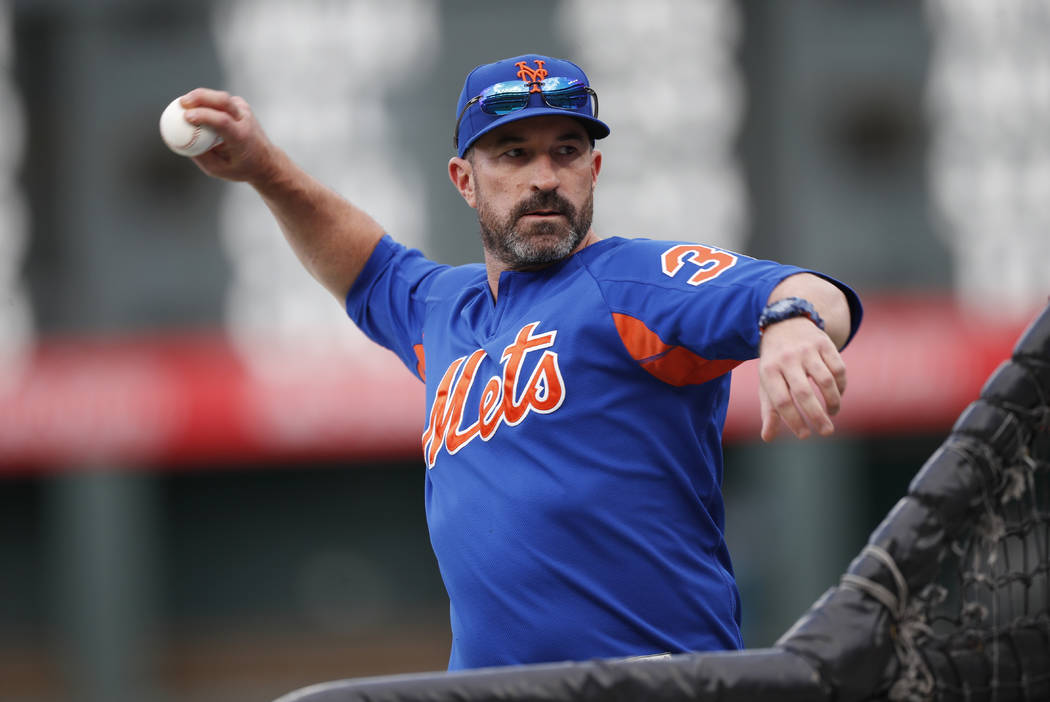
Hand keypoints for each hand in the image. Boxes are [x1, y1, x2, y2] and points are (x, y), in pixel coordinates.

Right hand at [177, 88, 279, 184]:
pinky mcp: (241, 106)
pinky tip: (196, 106)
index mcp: (241, 138)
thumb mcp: (217, 170)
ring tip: (184, 104)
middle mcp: (245, 121)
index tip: (186, 117)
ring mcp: (245, 111)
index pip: (223, 121)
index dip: (204, 115)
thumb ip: (199, 156)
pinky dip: (208, 100)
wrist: (266, 162)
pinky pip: (222, 100)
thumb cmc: (239, 168)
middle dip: (200, 97)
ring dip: (202, 96)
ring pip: (222, 97)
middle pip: (223, 101)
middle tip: (181, 103)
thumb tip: (178, 142)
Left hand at [757, 317, 846, 441]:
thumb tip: (767, 438)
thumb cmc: (775, 362)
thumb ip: (769, 410)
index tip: (805, 435)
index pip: (782, 401)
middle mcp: (787, 359)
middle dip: (817, 416)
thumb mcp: (767, 383)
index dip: (794, 420)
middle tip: (827, 432)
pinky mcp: (824, 342)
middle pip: (804, 393)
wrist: (784, 324)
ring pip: (826, 380)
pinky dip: (841, 385)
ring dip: (833, 401)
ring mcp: (806, 349)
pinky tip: (838, 395)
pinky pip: (838, 368)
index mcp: (769, 371)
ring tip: (833, 413)